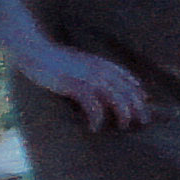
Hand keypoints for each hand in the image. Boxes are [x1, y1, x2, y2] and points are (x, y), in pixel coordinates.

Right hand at [18, 40, 149, 130]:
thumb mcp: (81, 62)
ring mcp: (90, 78)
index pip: (130, 80)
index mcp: (103, 64)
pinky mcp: (76, 86)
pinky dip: (97, 119)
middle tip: (142, 122)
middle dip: (138, 108)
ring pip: (118, 100)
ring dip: (123, 115)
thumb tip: (104, 83)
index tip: (143, 105)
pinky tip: (94, 128)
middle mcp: (101, 71)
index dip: (139, 94)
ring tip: (123, 127)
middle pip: (129, 92)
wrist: (36, 52)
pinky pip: (94, 107)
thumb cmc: (54, 59)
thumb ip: (94, 70)